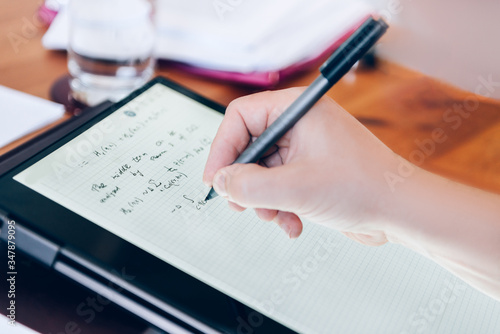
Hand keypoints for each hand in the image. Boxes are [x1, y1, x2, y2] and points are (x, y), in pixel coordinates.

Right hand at [203, 88, 397, 243]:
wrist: (400, 211)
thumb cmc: (364, 187)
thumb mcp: (296, 188)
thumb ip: (249, 185)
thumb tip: (222, 181)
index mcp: (297, 110)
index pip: (240, 117)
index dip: (222, 148)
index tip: (215, 179)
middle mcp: (299, 124)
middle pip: (248, 146)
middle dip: (245, 181)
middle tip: (241, 205)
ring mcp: (305, 148)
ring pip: (262, 171)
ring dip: (264, 200)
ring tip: (278, 216)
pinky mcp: (310, 170)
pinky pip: (279, 185)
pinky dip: (280, 206)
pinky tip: (294, 222)